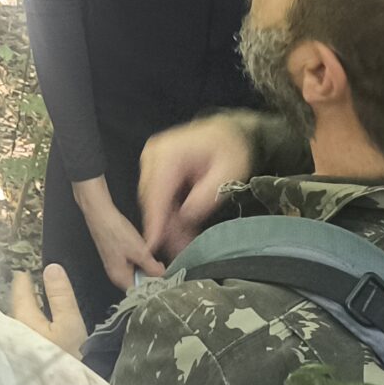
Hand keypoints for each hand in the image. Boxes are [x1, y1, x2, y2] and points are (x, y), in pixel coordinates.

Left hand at [9, 264, 87, 358]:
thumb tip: (51, 267)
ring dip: (24, 309)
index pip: (19, 289)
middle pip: (15, 306)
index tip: (26, 265)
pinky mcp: (19, 358)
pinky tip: (34, 326)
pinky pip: (20, 333)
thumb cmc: (67, 357)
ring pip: (17, 320)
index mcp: (22, 318)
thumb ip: (60, 296)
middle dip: (21, 293)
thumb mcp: (69, 324)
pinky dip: (26, 324)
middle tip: (29, 279)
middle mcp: (11, 330)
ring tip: (33, 298)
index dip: (23, 276)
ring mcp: (13, 345)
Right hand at [72, 176, 160, 290]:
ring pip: (136, 272)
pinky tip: (144, 250)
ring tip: (152, 257)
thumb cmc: (116, 232)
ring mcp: (116, 265)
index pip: (140, 292)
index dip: (153, 286)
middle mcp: (116, 274)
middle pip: (138, 282)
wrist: (101, 214)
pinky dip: (140, 259)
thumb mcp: (139, 251)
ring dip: (146, 266)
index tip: (164, 279)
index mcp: (120, 278)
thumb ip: (152, 267)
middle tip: (161, 266)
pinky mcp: (117, 256)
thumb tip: (162, 277)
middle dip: (151, 275)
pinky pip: (132, 263)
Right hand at [136, 115, 255, 264]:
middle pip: (152, 200)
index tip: (152, 247)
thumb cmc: (231, 149)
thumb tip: (185, 217)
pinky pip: (158, 197)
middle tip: (180, 252)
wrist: (228, 132)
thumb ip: (207, 196)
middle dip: (165, 228)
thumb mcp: (229, 172)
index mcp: (168, 154)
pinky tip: (181, 230)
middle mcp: (153, 157)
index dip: (155, 222)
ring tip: (183, 245)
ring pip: (153, 202)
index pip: (156, 193)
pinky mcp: (155, 170)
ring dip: (167, 224)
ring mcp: (152, 163)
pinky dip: (169, 214)